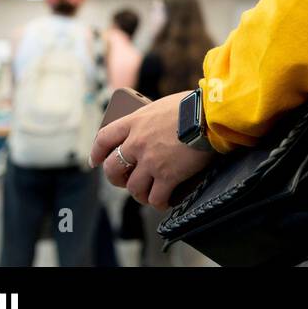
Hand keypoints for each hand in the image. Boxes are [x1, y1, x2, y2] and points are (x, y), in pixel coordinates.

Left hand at [90, 93, 214, 210]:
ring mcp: (151, 160)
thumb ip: (152, 121)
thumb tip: (156, 132)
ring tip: (150, 195)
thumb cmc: (194, 106)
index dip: (97, 153)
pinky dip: (159, 202)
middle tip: (125, 181)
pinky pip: (156, 197)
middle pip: (112, 168)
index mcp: (135, 121)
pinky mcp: (167, 175)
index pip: (104, 139)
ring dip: (140, 194)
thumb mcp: (164, 106)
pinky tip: (165, 201)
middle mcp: (137, 142)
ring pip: (134, 188)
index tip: (96, 162)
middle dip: (116, 179)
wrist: (211, 115)